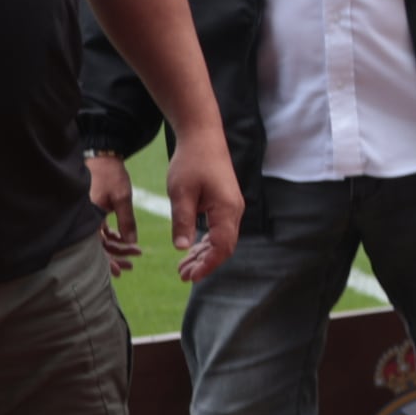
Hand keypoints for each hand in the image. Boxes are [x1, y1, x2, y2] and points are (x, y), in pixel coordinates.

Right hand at [89, 155, 138, 273]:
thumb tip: (130, 243)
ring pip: (100, 238)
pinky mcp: (91, 211)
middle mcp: (82, 218)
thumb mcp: (122, 199)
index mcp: (87, 217)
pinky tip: (125, 240)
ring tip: (134, 254)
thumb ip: (126, 222)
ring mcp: (86, 215)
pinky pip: (99, 229)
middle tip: (131, 265)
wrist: (102, 157)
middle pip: (96, 245)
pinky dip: (112, 236)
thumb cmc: (111, 176)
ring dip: (116, 246)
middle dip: (114, 256)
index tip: (119, 271)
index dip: (106, 260)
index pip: (95, 246)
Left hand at [161, 133, 240, 283]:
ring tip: (183, 266)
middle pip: (224, 246)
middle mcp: (234, 210)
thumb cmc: (191, 162)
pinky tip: (191, 247)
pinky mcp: (225, 202)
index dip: (207, 265)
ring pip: (222, 239)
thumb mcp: (181, 193)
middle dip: (205, 263)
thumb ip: (183, 221)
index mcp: (226, 209)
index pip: (222, 247)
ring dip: (204, 254)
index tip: (189, 277)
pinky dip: (206, 242)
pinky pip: (219, 229)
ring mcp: (231, 207)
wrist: (202, 137)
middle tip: (182, 275)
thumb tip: (182, 248)